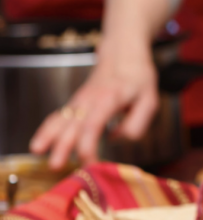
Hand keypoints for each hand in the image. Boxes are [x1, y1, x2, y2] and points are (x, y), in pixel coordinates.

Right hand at [30, 39, 158, 168]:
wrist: (124, 54)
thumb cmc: (138, 78)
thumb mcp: (149, 101)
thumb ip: (136, 123)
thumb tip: (114, 139)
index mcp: (110, 98)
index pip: (93, 124)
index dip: (88, 144)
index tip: (89, 162)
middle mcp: (90, 99)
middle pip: (72, 124)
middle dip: (62, 145)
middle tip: (56, 166)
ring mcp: (80, 100)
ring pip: (60, 118)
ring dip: (48, 136)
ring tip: (36, 153)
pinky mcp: (76, 103)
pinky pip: (58, 116)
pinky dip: (47, 130)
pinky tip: (38, 145)